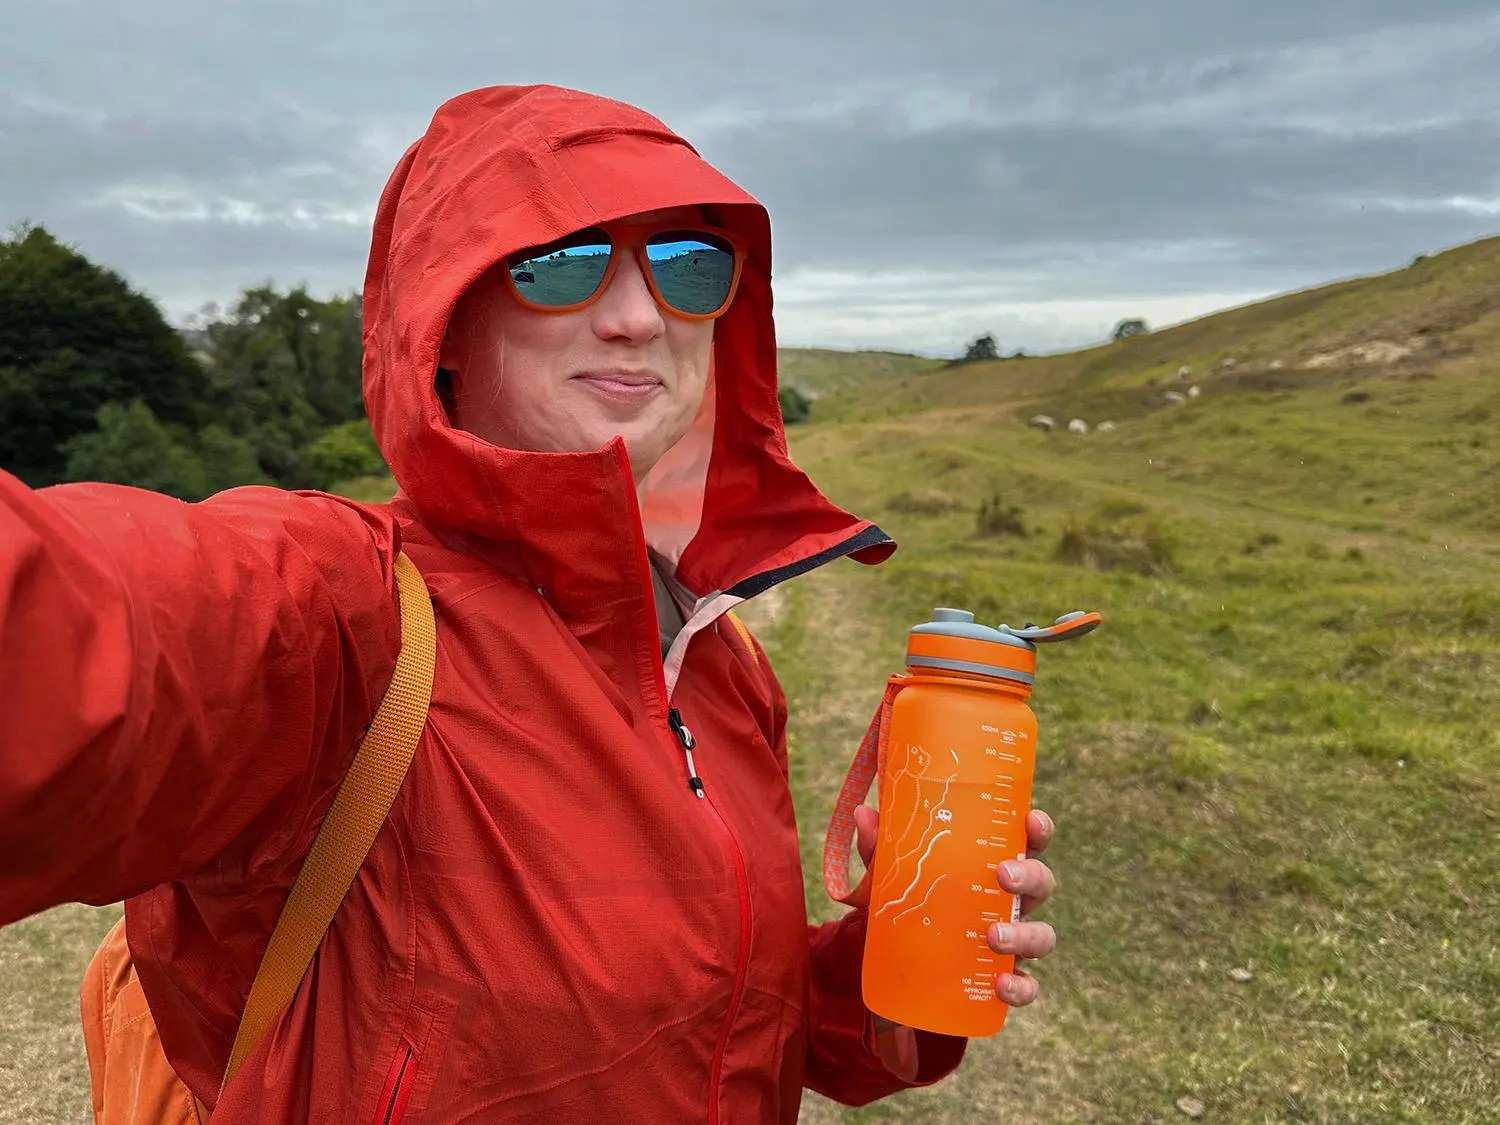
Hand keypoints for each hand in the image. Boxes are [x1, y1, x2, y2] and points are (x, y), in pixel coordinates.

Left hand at [852, 804, 1056, 1008]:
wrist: (895, 968)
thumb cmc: (908, 907)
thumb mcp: (890, 878)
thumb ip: (880, 849)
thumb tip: (863, 813)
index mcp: (990, 867)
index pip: (1025, 842)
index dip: (1037, 829)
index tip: (1030, 822)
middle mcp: (1008, 902)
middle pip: (1041, 883)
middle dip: (1030, 877)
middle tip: (1002, 877)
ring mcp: (1011, 942)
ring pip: (1042, 935)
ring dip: (1025, 934)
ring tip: (993, 936)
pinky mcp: (1003, 979)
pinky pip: (1027, 985)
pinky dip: (1021, 987)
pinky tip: (1001, 985)